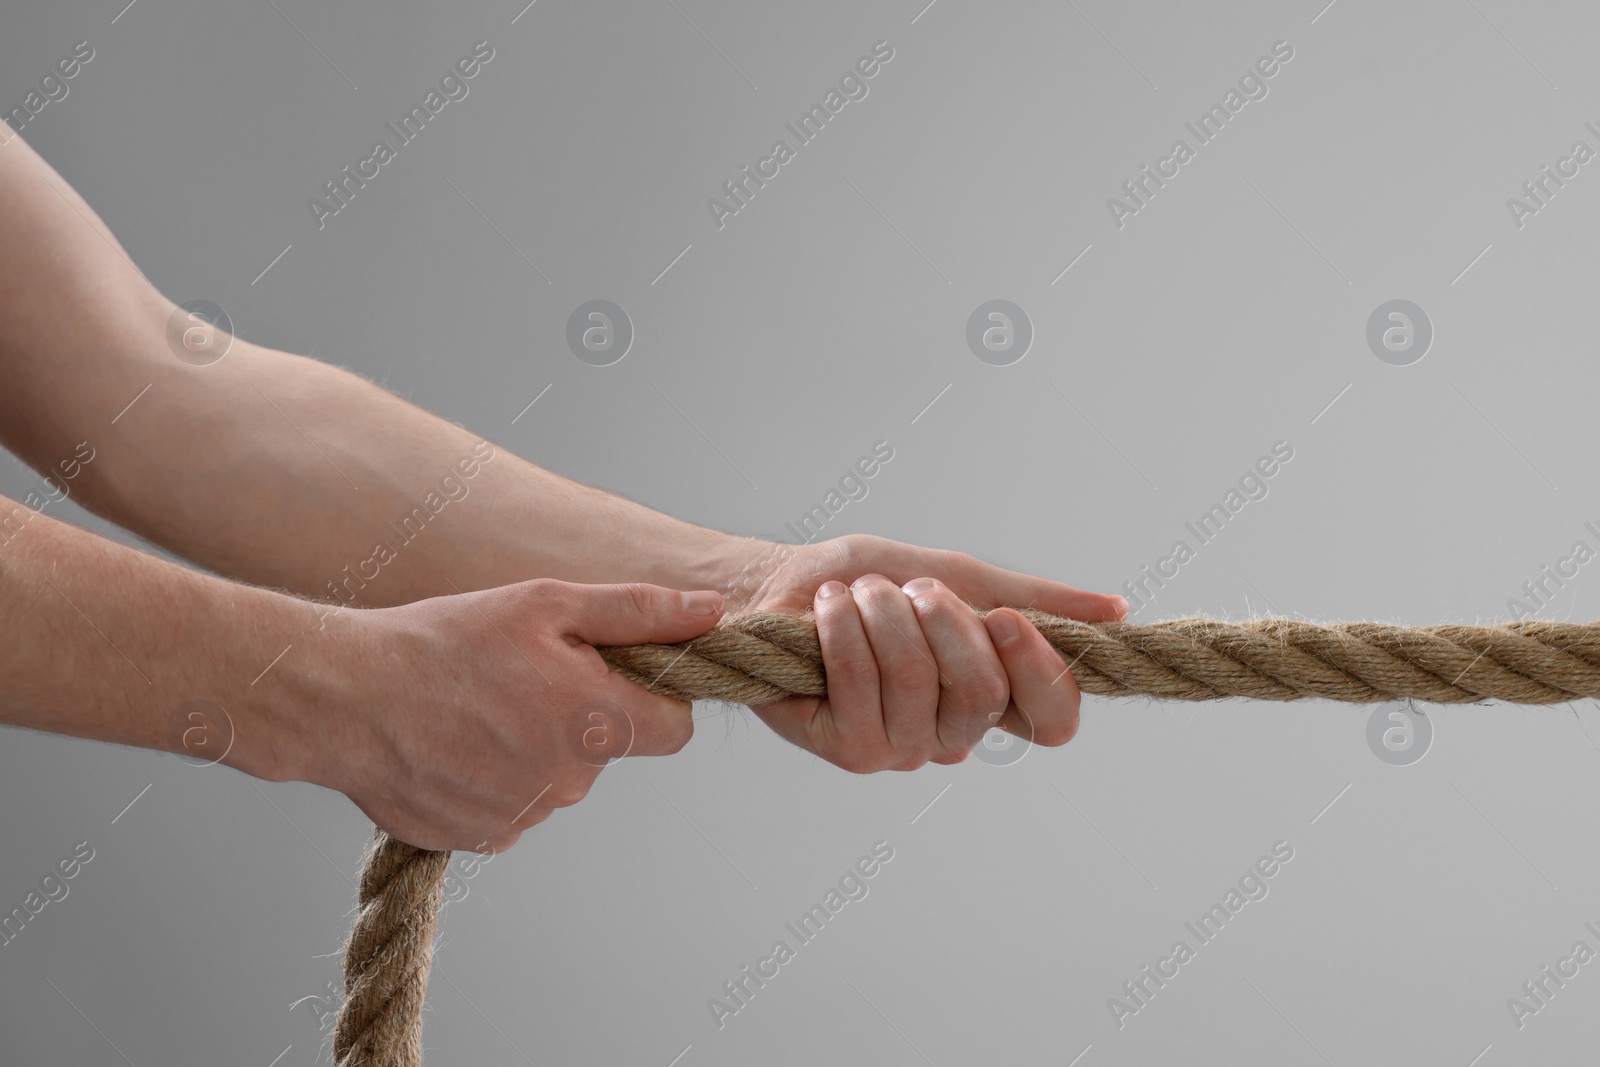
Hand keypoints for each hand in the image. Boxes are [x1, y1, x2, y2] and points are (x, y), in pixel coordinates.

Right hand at [302, 579, 724, 851]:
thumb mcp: (547, 604)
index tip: (611, 672)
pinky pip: (514, 806)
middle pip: (609, 749)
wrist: (344, 699)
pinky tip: (455, 742)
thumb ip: (639, 612)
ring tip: (477, 705)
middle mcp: (573, 782)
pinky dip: (494, 778)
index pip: (675, 728)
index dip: (653, 697)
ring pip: (559, 777)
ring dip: (535, 746)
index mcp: (601, 723)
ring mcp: (527, 816)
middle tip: (521, 675)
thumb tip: (712, 612)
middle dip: (582, 715)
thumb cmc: (446, 639)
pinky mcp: (484, 839)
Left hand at [726, 534, 1125, 771]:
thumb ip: (1034, 599)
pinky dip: (843, 630)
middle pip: (985, 691)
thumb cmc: (871, 582)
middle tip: (911, 590)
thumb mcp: (960, 577)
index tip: (1004, 619)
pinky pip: (863, 685)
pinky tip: (827, 609)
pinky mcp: (850, 750)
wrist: (783, 585)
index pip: (1055, 719)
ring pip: (918, 680)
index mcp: (993, 698)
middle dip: (943, 619)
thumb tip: (1116, 612)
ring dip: (883, 613)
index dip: (1042, 672)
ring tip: (857, 593)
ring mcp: (903, 749)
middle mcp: (954, 735)